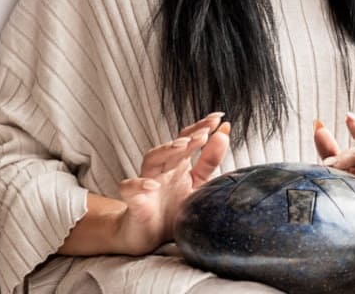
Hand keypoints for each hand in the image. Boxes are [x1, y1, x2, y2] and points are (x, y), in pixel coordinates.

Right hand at [114, 112, 230, 254]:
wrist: (147, 237)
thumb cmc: (173, 208)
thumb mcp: (197, 184)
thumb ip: (209, 161)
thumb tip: (224, 132)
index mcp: (178, 164)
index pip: (188, 139)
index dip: (201, 127)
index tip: (218, 117)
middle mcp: (162, 170)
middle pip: (172, 147)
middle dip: (188, 136)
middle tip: (205, 131)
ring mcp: (147, 184)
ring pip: (151, 160)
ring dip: (166, 151)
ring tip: (182, 146)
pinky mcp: (134, 202)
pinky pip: (130, 189)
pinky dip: (139, 185)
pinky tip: (152, 185)